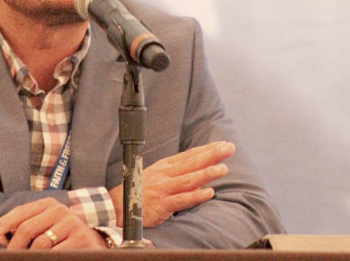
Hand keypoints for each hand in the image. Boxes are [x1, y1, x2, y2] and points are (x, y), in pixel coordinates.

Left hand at [0, 197, 107, 249]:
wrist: (92, 243)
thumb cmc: (62, 237)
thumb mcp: (45, 227)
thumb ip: (24, 228)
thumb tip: (1, 234)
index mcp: (49, 205)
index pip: (22, 211)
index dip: (6, 221)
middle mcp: (60, 211)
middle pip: (27, 228)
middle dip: (15, 246)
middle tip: (11, 256)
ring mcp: (71, 224)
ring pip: (40, 244)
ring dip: (31, 255)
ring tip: (31, 258)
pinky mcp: (80, 239)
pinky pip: (55, 253)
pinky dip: (47, 258)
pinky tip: (47, 258)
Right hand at [109, 140, 234, 227]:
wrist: (119, 205)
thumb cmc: (142, 189)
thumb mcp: (159, 175)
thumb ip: (179, 173)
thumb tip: (202, 172)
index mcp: (166, 166)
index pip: (190, 155)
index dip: (208, 149)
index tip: (224, 144)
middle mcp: (166, 175)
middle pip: (192, 163)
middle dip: (212, 155)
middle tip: (229, 148)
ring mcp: (164, 189)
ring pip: (189, 180)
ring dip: (207, 173)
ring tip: (223, 168)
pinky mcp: (162, 204)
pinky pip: (182, 200)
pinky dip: (196, 196)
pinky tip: (209, 193)